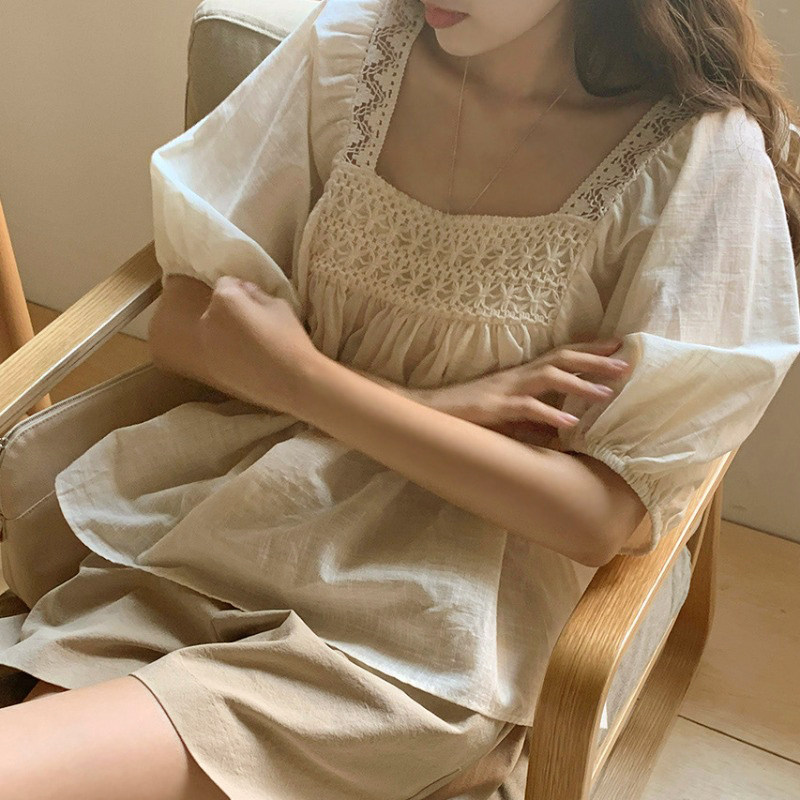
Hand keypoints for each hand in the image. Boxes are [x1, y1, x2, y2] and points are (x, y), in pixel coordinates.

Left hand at [189, 276, 322, 413]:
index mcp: (224, 300)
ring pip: (216, 331)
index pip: (226, 283)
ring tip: (251, 344)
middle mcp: (207, 321)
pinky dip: (228, 352)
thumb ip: (256, 293)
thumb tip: (246, 290)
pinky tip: (249, 361)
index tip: (256, 300)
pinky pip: (218, 352)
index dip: (241, 289)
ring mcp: (207, 347)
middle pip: (217, 309)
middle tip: (254, 322)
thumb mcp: (278, 305)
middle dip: (231, 311)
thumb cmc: (288, 339)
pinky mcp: (211, 368)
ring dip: (228, 332)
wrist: (290, 382)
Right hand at [422, 339, 632, 447]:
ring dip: (580, 384)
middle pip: (562, 359)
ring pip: (549, 378)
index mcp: (521, 375)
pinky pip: (526, 408)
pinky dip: (550, 415)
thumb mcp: (508, 416)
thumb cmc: (468, 415)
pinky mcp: (495, 407)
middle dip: (595, 360)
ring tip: (607, 393)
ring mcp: (506, 390)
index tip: (618, 345)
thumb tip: (564, 431)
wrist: (430, 412)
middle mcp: (517, 376)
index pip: (561, 356)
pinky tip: (570, 423)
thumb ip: (535, 420)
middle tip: (626, 362)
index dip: (589, 349)